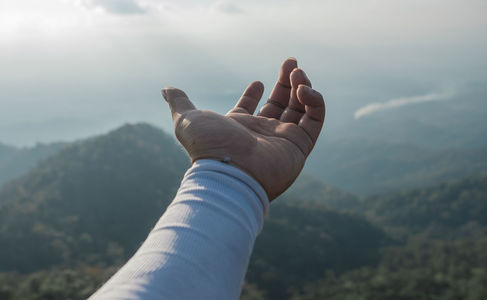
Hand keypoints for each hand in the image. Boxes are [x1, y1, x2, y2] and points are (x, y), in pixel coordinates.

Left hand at [161, 58, 324, 200]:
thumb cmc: (208, 149)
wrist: (230, 175)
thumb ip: (180, 103)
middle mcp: (262, 133)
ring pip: (301, 109)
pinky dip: (314, 101)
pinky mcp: (300, 145)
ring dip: (302, 87)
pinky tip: (303, 89)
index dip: (254, 93)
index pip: (251, 107)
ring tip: (298, 71)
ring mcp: (283, 140)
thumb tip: (166, 89)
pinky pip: (316, 119)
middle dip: (287, 82)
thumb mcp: (187, 121)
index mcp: (239, 127)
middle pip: (280, 104)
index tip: (257, 81)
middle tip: (292, 62)